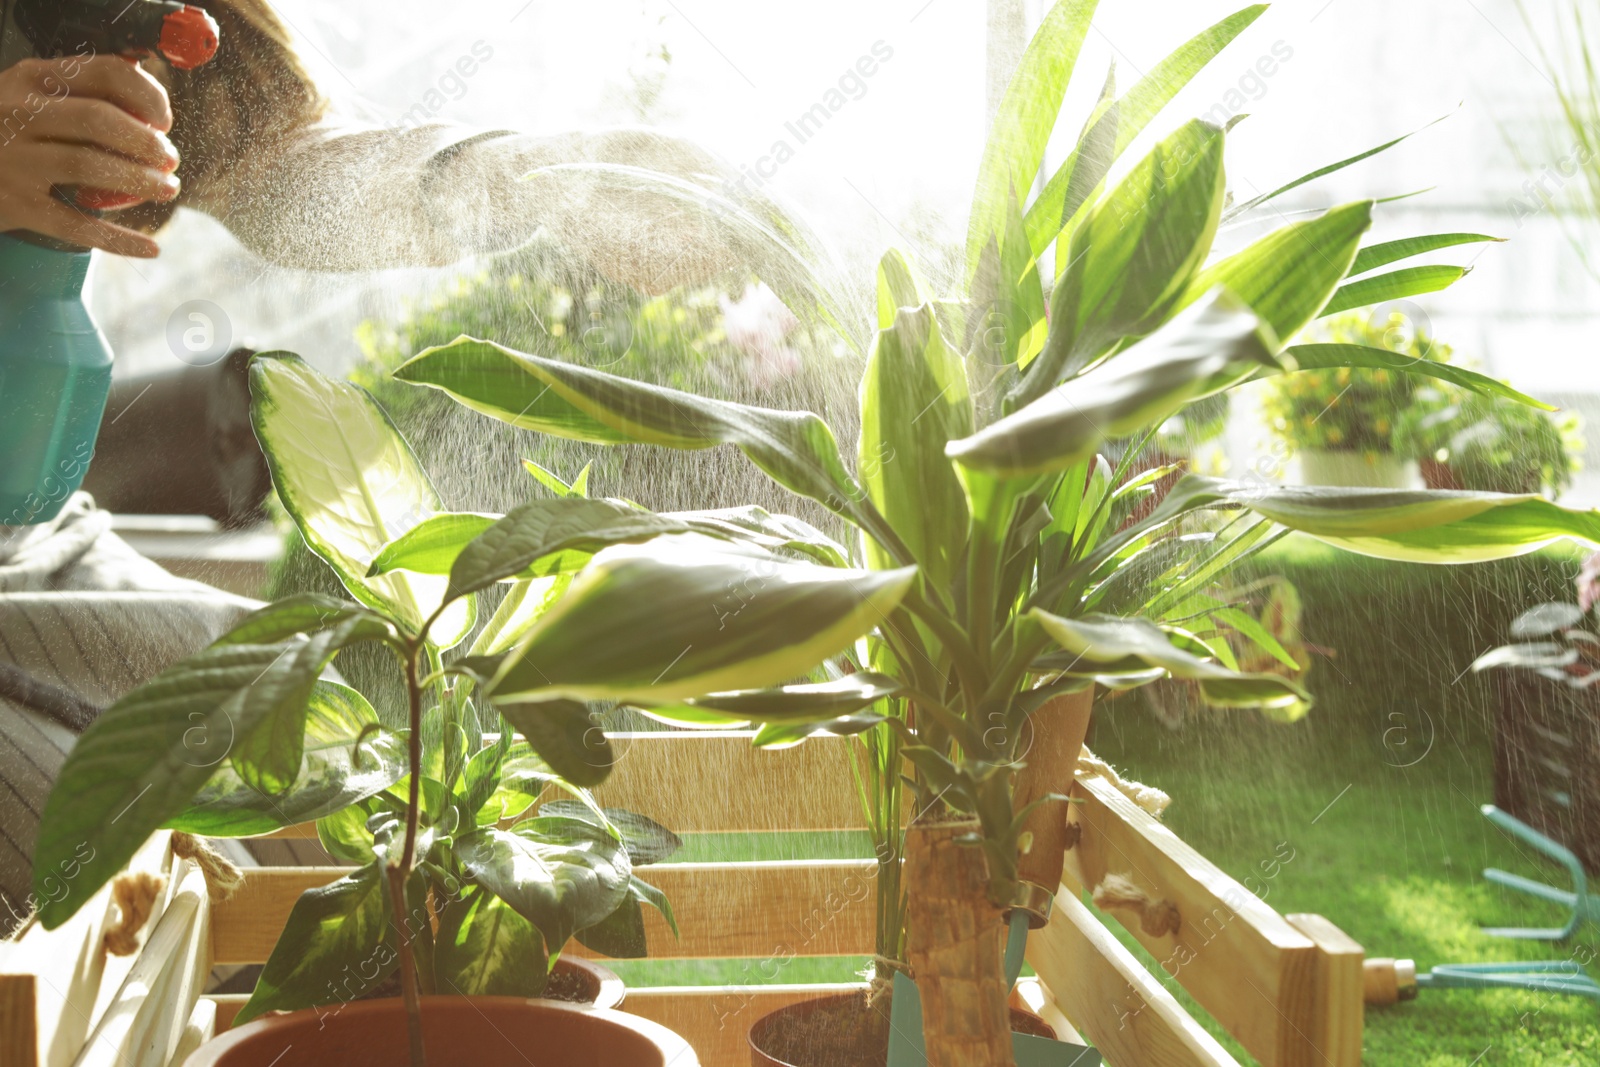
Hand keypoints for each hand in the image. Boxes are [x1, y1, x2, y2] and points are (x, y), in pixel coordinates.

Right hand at [0, 56, 179, 257]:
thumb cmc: (5, 130)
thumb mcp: (29, 94)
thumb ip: (78, 89)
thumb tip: (144, 82)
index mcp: (31, 80)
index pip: (104, 72)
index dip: (148, 96)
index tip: (164, 121)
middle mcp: (18, 113)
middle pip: (99, 120)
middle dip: (148, 142)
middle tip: (170, 160)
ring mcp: (14, 159)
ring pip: (88, 166)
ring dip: (141, 181)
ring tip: (166, 189)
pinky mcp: (16, 205)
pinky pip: (76, 224)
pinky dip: (119, 238)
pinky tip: (150, 248)